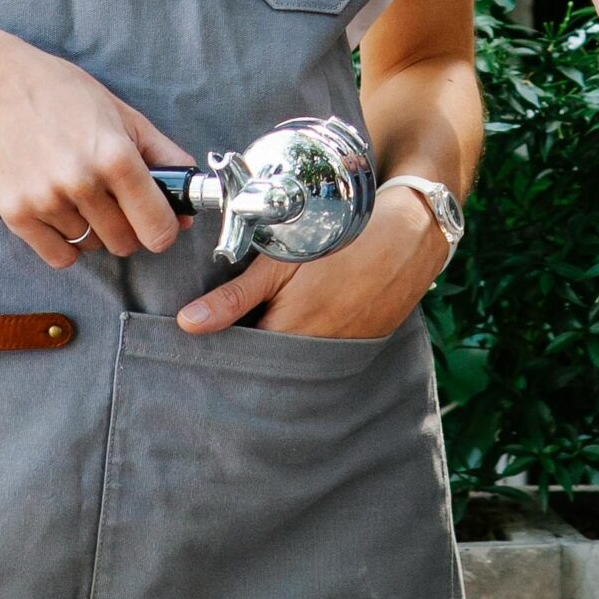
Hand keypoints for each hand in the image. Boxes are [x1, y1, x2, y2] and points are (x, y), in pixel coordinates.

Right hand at [0, 28, 192, 268]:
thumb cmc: (63, 94)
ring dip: (91, 230)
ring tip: (78, 194)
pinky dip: (65, 244)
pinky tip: (61, 216)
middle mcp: (83, 182)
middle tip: (115, 203)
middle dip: (127, 228)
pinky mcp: (15, 213)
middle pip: (124, 242)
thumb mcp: (124, 115)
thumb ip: (164, 157)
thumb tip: (190, 204)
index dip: (164, 230)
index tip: (158, 222)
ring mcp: (46, 200)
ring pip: (90, 246)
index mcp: (116, 156)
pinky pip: (57, 256)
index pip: (157, 227)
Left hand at [176, 183, 449, 340]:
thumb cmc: (341, 239)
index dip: (227, 351)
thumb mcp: (281, 261)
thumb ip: (235, 297)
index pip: (245, 361)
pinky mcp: (366, 344)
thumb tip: (188, 324)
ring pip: (301, 361)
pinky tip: (313, 316)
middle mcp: (318, 354)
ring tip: (277, 318)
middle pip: (273, 366)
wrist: (411, 231)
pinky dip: (315, 340)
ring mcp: (346, 351)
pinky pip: (329, 353)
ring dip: (285, 346)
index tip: (214, 339)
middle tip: (245, 326)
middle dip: (255, 354)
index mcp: (291, 335)